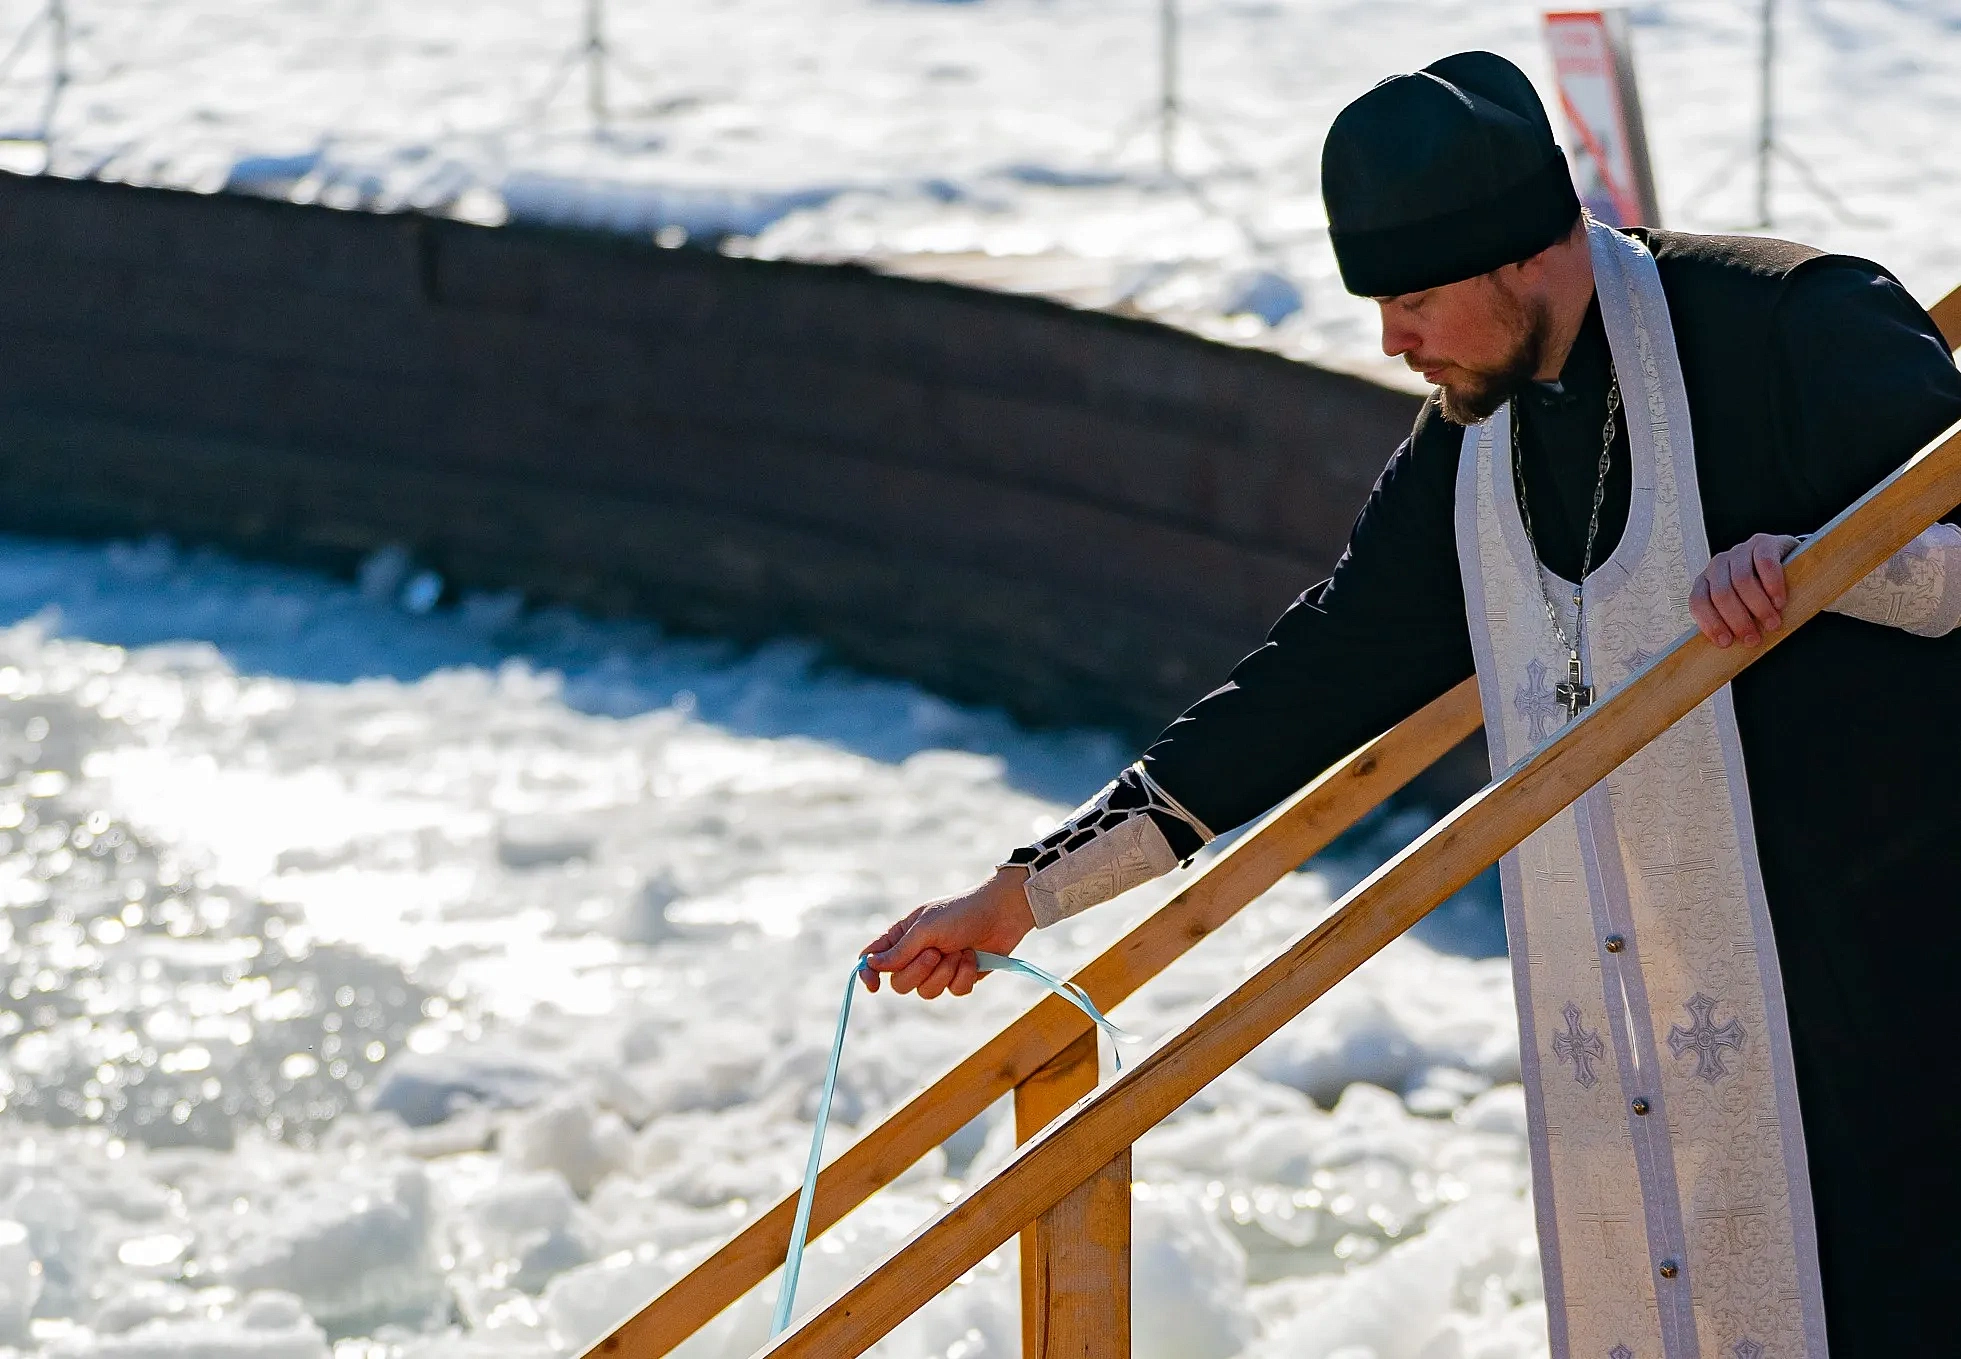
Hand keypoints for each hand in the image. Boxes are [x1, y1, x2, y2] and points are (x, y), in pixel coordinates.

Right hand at [859, 867, 1035, 999]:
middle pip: (900, 983)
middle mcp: (916, 954)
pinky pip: (953, 992)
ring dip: (945, 973)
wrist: (1002, 913)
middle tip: (936, 953)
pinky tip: (972, 958)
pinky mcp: (959, 977)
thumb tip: (871, 964)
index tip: (873, 986)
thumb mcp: (926, 928)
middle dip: (919, 971)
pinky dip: (963, 976)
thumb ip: (900, 950)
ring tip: (959, 952)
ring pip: (927, 992)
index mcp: (902, 936)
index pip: (874, 958)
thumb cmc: (961, 912)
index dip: (869, 973)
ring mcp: (938, 968)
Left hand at [1689, 533, 1800, 647]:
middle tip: (1753, 638)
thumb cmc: (1759, 592)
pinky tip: (1779, 601)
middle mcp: (1718, 564)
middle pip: (1721, 594)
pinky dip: (1773, 585)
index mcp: (1706, 582)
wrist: (1785, 562)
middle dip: (1738, 620)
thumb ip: (1731, 622)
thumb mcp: (1741, 607)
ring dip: (1758, 607)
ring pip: (1743, 580)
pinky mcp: (1763, 543)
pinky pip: (1764, 563)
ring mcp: (1739, 551)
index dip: (1710, 624)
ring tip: (1772, 623)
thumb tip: (1729, 651)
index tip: (1726, 643)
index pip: (1698, 602)